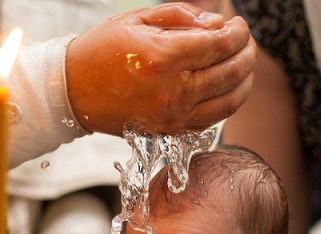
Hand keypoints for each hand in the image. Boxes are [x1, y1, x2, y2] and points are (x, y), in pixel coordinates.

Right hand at [66, 2, 255, 134]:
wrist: (73, 92)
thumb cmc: (102, 50)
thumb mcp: (137, 19)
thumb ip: (181, 16)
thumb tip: (217, 24)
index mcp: (162, 58)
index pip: (219, 45)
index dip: (238, 33)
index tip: (239, 24)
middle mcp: (171, 91)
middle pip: (232, 72)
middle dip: (248, 53)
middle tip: (246, 41)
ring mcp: (173, 116)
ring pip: (230, 101)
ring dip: (246, 80)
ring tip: (245, 63)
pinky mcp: (171, 131)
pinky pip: (213, 119)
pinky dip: (228, 101)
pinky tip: (227, 86)